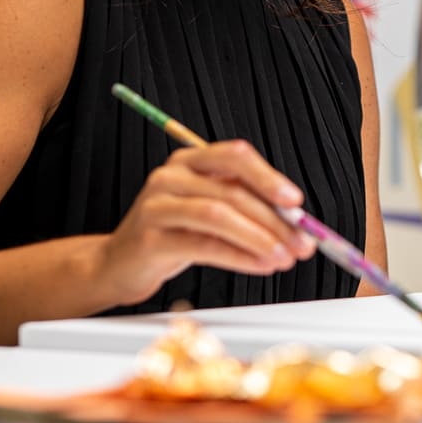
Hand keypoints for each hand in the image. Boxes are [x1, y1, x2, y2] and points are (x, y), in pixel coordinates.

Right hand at [92, 141, 316, 306]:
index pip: (235, 156)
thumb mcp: (210, 211)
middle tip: (302, 242)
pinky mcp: (151, 238)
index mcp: (190, 160)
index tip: (296, 201)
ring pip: (219, 215)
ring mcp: (157, 205)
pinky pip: (204, 245)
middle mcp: (171, 176)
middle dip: (274, 220)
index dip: (269, 177)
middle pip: (232, 191)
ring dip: (259, 238)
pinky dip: (239, 256)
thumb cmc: (173, 234)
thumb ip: (246, 207)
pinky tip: (260, 265)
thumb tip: (297, 221)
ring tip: (283, 257)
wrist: (119, 264)